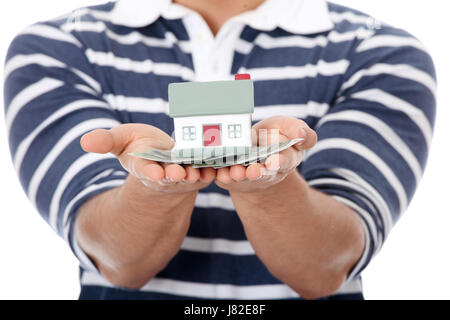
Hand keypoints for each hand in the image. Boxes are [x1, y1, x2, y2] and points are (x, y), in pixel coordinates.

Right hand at [80, 123, 214, 193]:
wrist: (165, 159)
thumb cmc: (141, 149)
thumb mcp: (122, 142)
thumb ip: (107, 141)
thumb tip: (84, 141)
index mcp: (146, 168)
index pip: (146, 171)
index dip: (150, 171)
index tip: (154, 172)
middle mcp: (167, 174)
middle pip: (171, 175)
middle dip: (175, 175)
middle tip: (179, 173)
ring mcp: (186, 174)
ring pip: (194, 174)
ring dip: (198, 173)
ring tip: (201, 169)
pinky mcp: (203, 170)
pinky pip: (212, 169)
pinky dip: (217, 167)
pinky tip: (224, 162)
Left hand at [215, 116, 316, 192]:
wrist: (255, 148)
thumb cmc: (275, 135)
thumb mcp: (289, 127)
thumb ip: (298, 130)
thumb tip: (301, 135)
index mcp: (286, 159)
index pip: (286, 161)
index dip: (280, 161)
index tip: (273, 162)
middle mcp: (268, 172)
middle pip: (263, 174)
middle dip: (258, 173)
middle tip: (253, 171)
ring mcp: (248, 177)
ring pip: (243, 178)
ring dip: (238, 175)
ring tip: (234, 172)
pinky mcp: (231, 178)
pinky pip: (225, 178)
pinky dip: (220, 175)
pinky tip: (217, 172)